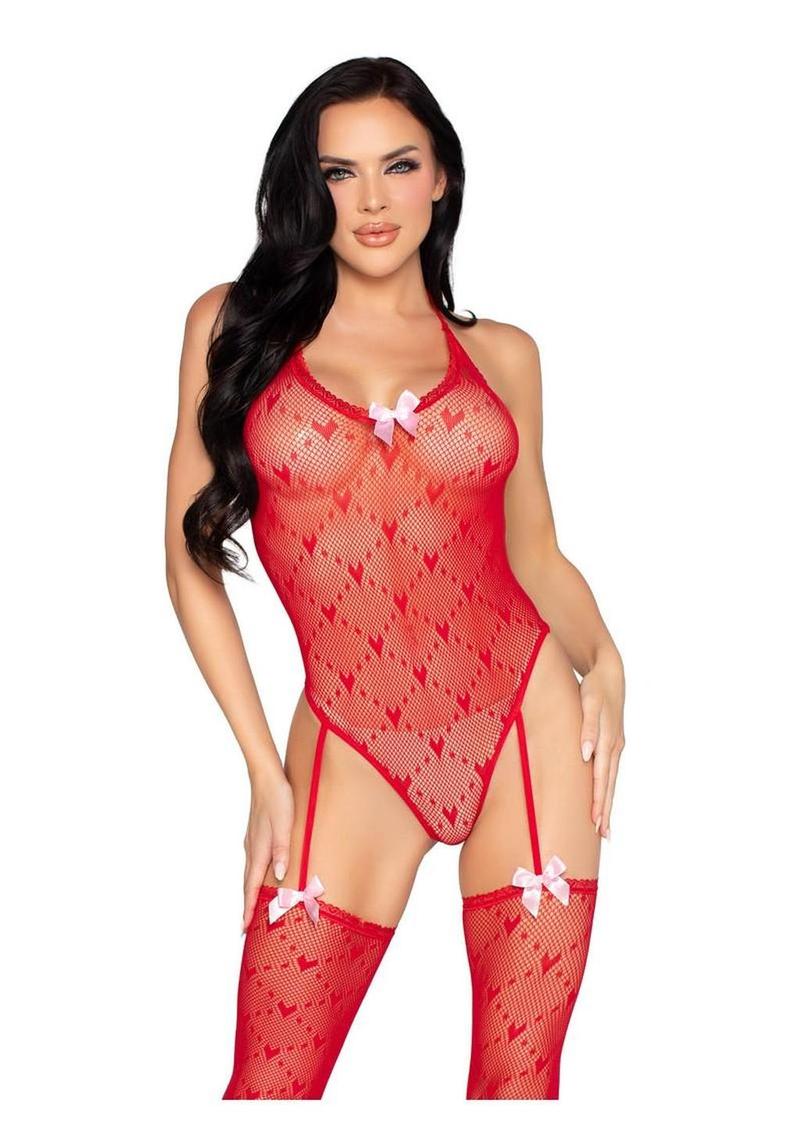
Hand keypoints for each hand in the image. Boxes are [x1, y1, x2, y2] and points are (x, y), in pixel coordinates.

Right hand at [241, 767, 294, 932]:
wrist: (266, 777)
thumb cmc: (278, 799)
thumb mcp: (285, 824)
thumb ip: (282, 851)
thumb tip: (279, 877)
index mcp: (259, 850)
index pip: (252, 887)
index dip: (248, 909)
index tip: (243, 929)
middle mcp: (253, 850)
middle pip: (248, 884)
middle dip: (247, 906)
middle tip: (245, 927)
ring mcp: (253, 842)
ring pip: (250, 874)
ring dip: (250, 892)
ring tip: (252, 908)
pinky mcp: (256, 835)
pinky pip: (253, 863)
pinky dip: (254, 877)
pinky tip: (259, 877)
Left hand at [578, 649, 624, 838]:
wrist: (609, 672)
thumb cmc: (596, 688)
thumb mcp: (589, 703)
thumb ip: (588, 728)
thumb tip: (586, 754)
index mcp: (609, 741)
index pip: (601, 778)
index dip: (598, 800)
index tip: (595, 821)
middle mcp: (614, 747)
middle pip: (609, 785)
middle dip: (605, 810)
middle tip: (603, 835)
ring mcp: (615, 746)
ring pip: (610, 781)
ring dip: (607, 803)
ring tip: (604, 827)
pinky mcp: (612, 743)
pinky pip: (609, 772)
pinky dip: (606, 788)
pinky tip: (603, 798)